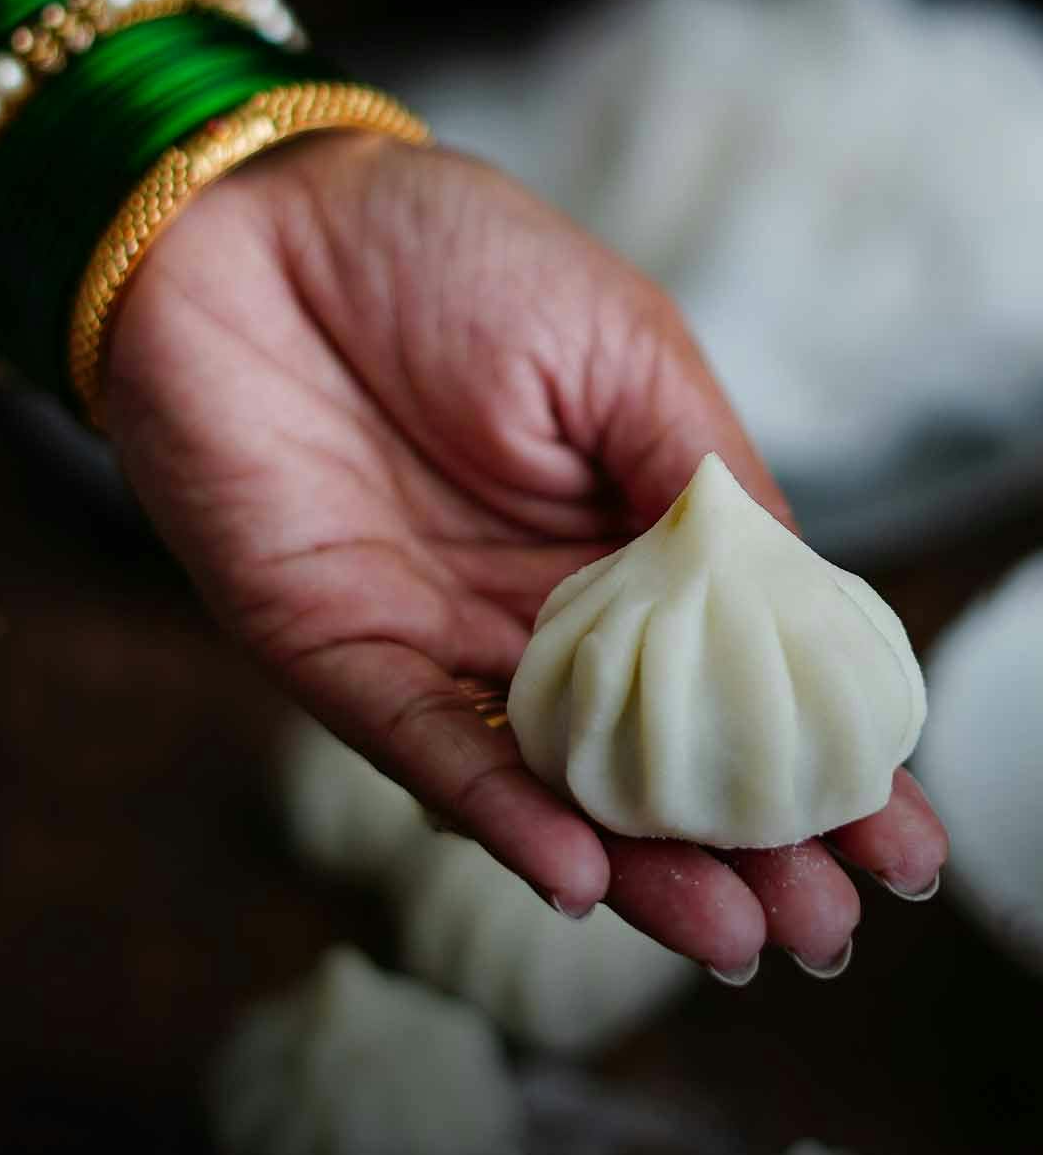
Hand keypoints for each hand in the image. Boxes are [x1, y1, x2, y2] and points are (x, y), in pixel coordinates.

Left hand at [105, 131, 946, 977]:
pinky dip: (501, 816)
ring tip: (733, 936)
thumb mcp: (623, 349)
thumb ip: (704, 480)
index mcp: (628, 540)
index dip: (819, 761)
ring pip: (556, 786)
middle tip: (827, 929)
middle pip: (658, 760)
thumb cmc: (448, 257)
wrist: (254, 218)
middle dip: (746, 850)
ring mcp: (448, 644)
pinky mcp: (342, 655)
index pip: (740, 675)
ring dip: (642, 868)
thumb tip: (805, 606)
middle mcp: (545, 616)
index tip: (899, 842)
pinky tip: (583, 876)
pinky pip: (428, 749)